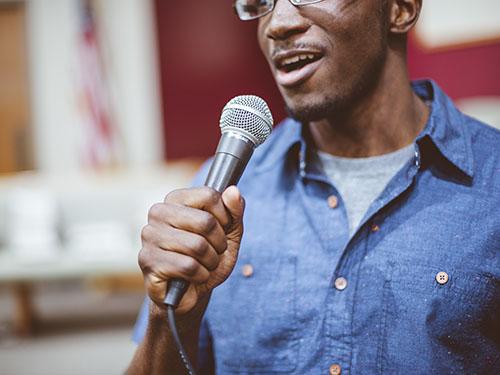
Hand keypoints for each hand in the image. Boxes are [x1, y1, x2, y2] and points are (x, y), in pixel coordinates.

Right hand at [138, 186, 244, 314]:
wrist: (190, 293)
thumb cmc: (207, 259)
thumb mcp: (229, 234)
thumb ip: (234, 212)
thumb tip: (233, 190)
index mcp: (176, 199)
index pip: (209, 196)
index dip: (224, 217)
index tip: (222, 229)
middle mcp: (158, 213)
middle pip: (205, 222)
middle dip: (219, 243)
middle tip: (214, 252)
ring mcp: (149, 236)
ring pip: (197, 246)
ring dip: (211, 261)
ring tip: (204, 265)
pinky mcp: (148, 261)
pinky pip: (188, 266)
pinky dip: (200, 274)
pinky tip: (193, 276)